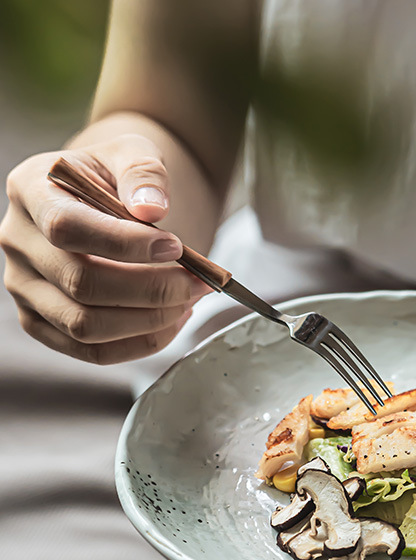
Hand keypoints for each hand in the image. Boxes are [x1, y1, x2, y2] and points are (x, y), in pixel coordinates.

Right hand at [1, 134, 210, 363]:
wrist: (103, 199)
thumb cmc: (119, 177)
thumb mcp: (134, 152)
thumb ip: (143, 172)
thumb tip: (151, 209)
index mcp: (31, 190)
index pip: (67, 227)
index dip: (126, 245)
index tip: (176, 247)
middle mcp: (17, 242)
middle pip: (81, 284)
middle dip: (152, 289)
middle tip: (198, 282)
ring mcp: (25, 288)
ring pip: (86, 326)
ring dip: (150, 321)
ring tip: (189, 301)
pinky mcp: (43, 323)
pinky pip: (92, 351)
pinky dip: (142, 343)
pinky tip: (173, 320)